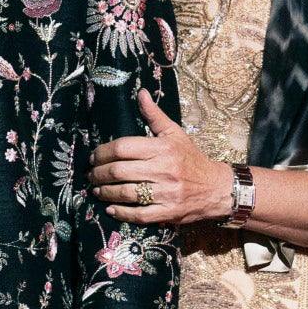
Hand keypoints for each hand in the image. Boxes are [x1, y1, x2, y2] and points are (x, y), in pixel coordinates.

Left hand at [89, 90, 233, 226]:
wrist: (216, 187)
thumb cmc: (191, 159)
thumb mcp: (175, 134)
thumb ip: (155, 115)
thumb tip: (140, 93)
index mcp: (163, 148)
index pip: (122, 148)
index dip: (102, 153)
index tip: (93, 157)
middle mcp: (163, 169)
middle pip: (119, 171)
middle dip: (98, 174)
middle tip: (90, 175)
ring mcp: (166, 193)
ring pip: (126, 193)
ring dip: (105, 193)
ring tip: (96, 190)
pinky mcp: (168, 212)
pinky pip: (139, 215)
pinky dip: (121, 213)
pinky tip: (111, 209)